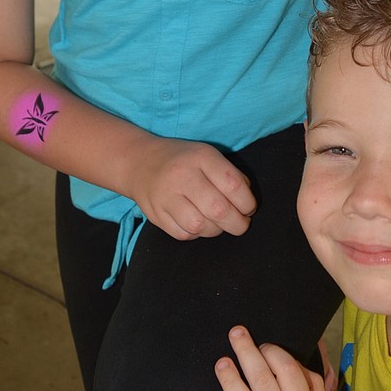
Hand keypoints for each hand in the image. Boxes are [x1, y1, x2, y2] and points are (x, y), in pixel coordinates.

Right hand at [135, 135, 255, 239]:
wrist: (140, 162)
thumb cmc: (184, 161)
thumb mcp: (209, 156)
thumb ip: (231, 175)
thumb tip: (248, 204)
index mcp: (201, 157)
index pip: (233, 185)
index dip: (247, 203)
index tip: (249, 209)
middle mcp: (182, 175)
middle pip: (218, 209)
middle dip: (237, 223)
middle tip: (241, 224)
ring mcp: (166, 196)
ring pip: (199, 226)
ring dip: (215, 230)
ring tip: (218, 223)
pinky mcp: (155, 214)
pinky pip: (183, 235)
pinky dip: (196, 234)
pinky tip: (198, 224)